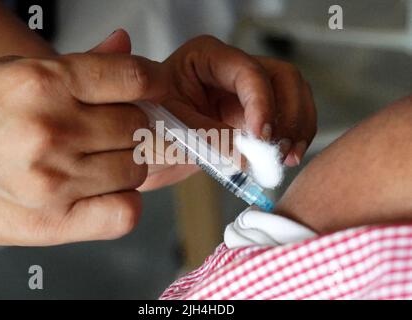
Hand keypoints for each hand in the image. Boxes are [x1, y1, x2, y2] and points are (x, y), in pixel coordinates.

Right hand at [0, 33, 167, 245]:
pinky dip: (124, 202)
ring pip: (137, 169)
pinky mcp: (53, 222)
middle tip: (113, 132)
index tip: (156, 90)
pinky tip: (103, 192)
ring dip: (127, 165)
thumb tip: (123, 44)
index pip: (132, 78)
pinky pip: (125, 212)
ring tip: (97, 163)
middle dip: (133, 128)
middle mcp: (48, 130)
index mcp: (41, 83)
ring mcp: (52, 180)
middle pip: (139, 127)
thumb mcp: (18, 75)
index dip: (154, 84)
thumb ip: (79, 65)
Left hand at [141, 35, 316, 189]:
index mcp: (205, 58)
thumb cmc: (145, 129)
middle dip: (286, 114)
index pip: (248, 71)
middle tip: (275, 149)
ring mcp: (245, 93)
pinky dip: (294, 137)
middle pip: (281, 77)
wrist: (142, 149)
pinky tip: (287, 157)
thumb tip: (249, 156)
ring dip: (297, 126)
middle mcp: (231, 70)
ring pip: (293, 95)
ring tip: (285, 156)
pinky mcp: (253, 116)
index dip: (261, 104)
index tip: (260, 137)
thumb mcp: (170, 130)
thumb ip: (209, 139)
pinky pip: (287, 118)